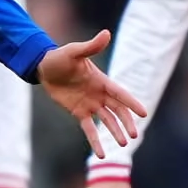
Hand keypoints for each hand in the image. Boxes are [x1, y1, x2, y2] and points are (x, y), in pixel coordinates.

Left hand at [36, 30, 145, 157]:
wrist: (43, 68)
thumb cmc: (60, 57)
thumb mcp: (74, 51)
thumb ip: (91, 47)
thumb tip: (106, 33)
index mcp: (101, 80)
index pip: (120, 93)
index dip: (131, 103)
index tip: (144, 113)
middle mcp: (99, 94)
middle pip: (117, 110)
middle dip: (126, 122)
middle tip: (134, 135)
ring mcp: (90, 104)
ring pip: (107, 121)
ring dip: (114, 132)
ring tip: (123, 145)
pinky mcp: (79, 112)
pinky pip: (89, 129)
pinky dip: (95, 141)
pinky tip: (101, 154)